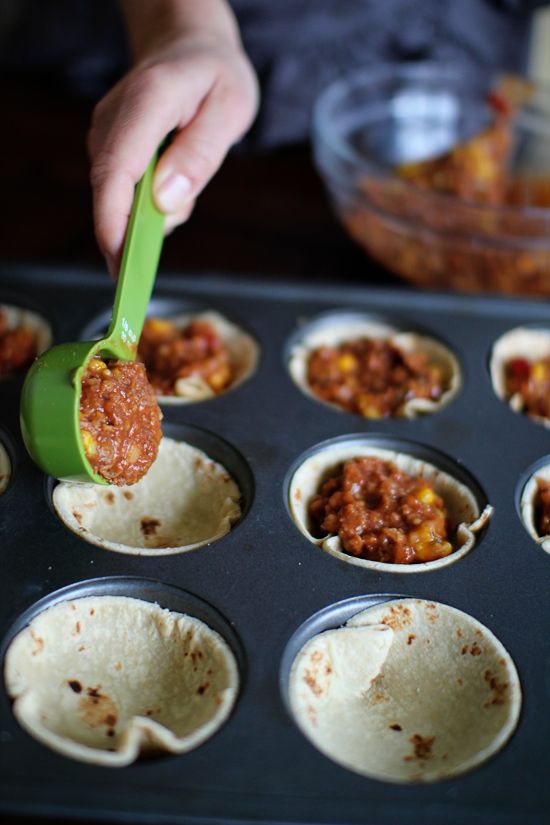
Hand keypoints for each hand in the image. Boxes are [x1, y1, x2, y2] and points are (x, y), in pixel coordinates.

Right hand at [87, 27, 257, 275]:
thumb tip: (165, 201)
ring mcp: (107, 131)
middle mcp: (115, 117)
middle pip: (108, 190)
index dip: (114, 221)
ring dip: (147, 215)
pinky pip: (123, 188)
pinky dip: (147, 203)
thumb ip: (200, 156)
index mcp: (148, 102)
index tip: (121, 261)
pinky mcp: (108, 145)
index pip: (117, 170)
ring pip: (118, 194)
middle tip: (148, 268)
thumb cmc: (216, 77)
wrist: (190, 45)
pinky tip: (173, 186)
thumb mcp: (230, 110)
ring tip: (186, 189)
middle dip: (127, 236)